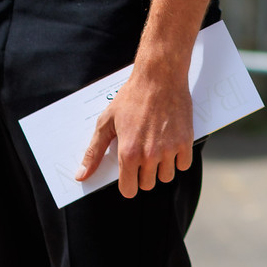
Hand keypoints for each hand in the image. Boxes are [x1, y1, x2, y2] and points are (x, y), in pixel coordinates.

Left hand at [76, 70, 193, 198]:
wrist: (160, 76)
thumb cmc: (131, 97)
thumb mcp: (106, 122)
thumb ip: (93, 152)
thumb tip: (81, 176)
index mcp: (128, 153)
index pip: (129, 190)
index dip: (128, 184)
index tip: (129, 175)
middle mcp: (149, 155)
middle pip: (148, 185)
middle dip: (144, 174)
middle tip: (143, 155)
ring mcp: (169, 149)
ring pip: (166, 177)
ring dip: (162, 167)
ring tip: (157, 149)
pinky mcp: (185, 141)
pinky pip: (183, 165)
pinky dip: (178, 159)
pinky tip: (171, 145)